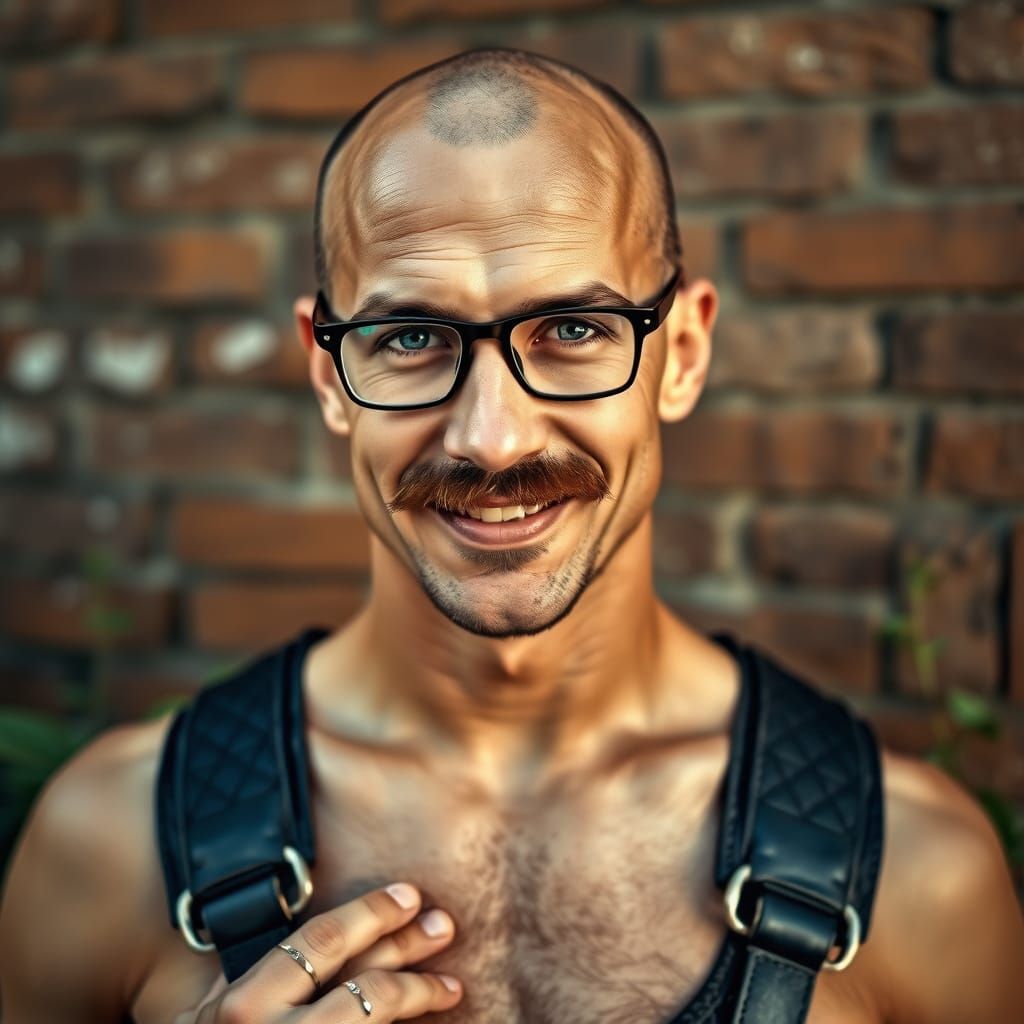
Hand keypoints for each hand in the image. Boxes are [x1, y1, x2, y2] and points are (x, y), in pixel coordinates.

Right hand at [189, 883, 461, 1021]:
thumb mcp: (208, 1016)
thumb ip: (253, 978)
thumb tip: (314, 937)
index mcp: (244, 1007)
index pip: (323, 940)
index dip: (373, 911)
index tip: (409, 895)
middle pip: (365, 983)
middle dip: (410, 948)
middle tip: (444, 925)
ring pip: (377, 1016)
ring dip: (421, 995)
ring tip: (451, 985)